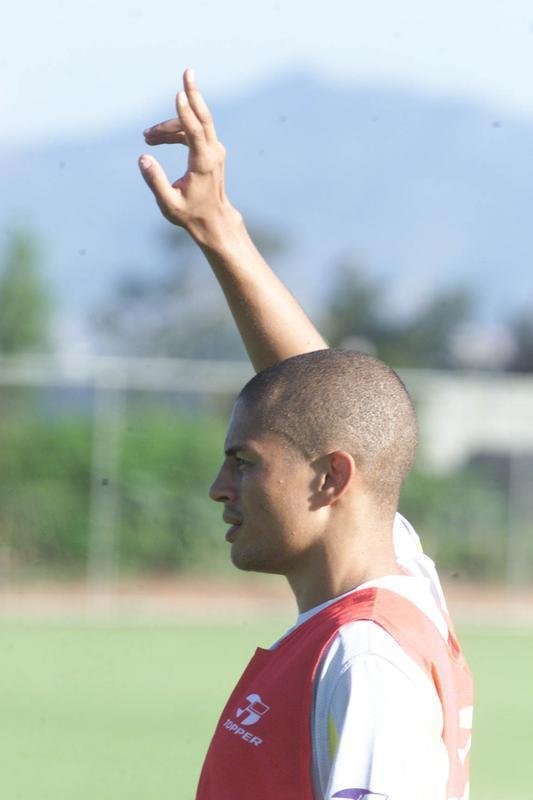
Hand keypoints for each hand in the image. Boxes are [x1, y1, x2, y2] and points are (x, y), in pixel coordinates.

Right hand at [139, 68, 234, 239]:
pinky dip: (176, 132)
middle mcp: (213, 153)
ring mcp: (214, 151)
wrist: (213, 221)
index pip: (196, 132)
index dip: (186, 112)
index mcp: (204, 164)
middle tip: (188, 72)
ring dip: (169, 126)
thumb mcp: (168, 203)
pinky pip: (193, 132)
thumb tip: (142, 158)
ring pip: (193, 125)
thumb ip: (155, 181)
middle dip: (193, 94)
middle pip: (203, 118)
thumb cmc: (190, 215)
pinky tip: (157, 138)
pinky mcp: (210, 151)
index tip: (179, 93)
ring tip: (147, 136)